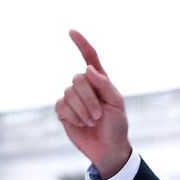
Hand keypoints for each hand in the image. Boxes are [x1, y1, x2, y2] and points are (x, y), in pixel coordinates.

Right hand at [55, 30, 131, 178]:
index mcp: (100, 81)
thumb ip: (104, 85)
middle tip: (99, 115)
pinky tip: (81, 124)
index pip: (90, 58)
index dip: (82, 44)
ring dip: (83, 110)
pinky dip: (74, 116)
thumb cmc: (116, 125)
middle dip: (89, 99)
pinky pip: (62, 105)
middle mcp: (84, 87)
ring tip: (92, 122)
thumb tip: (87, 69)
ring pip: (69, 93)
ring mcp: (72, 98)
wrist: (108, 148)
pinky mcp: (63, 110)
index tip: (72, 31)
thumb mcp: (117, 104)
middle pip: (78, 79)